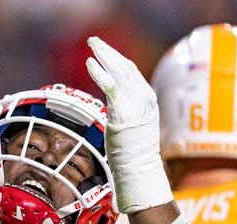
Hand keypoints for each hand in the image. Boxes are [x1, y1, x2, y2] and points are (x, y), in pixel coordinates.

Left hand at [86, 36, 171, 213]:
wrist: (138, 170)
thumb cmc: (132, 154)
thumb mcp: (130, 126)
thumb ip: (124, 111)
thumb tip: (112, 104)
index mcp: (147, 100)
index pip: (131, 72)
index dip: (117, 58)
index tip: (103, 50)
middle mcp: (144, 99)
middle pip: (126, 67)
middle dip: (109, 51)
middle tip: (94, 41)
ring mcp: (135, 105)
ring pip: (119, 72)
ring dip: (103, 56)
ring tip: (91, 46)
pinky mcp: (123, 112)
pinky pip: (110, 87)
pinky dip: (100, 73)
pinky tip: (90, 64)